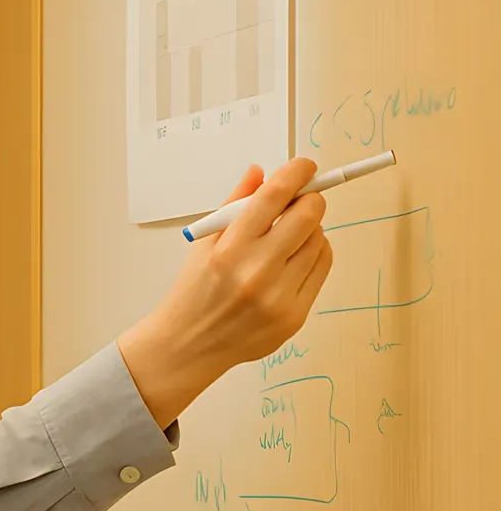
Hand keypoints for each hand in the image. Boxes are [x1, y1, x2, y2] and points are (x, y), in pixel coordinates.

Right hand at [117, 159, 334, 426]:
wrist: (188, 344)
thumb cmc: (194, 290)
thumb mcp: (204, 243)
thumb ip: (234, 205)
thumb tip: (261, 173)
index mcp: (229, 249)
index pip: (274, 196)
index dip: (296, 173)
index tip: (305, 166)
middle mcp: (256, 271)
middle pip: (308, 216)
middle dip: (310, 200)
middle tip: (302, 200)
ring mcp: (279, 296)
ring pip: (320, 241)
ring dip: (311, 230)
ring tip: (288, 238)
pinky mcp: (295, 315)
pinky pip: (322, 268)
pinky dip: (315, 254)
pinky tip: (295, 257)